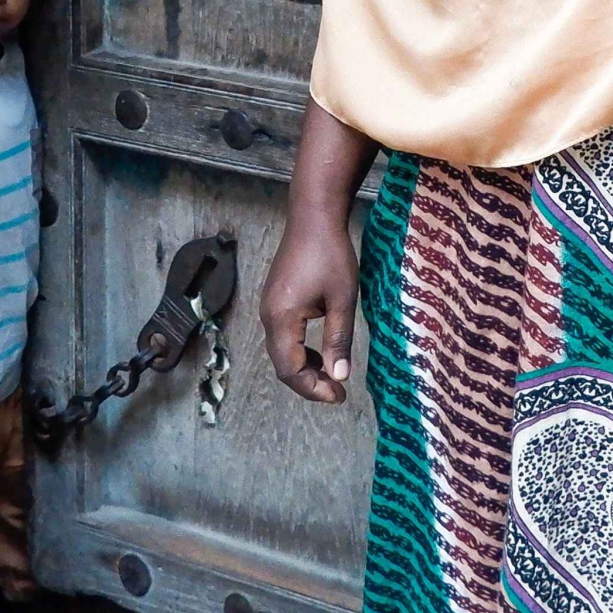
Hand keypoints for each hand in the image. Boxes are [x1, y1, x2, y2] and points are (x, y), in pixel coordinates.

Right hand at [260, 217, 359, 403]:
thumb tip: (339, 377)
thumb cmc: (331, 254)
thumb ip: (339, 340)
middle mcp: (268, 316)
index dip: (313, 389)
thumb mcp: (343, 300)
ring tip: (332, 376)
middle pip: (282, 364)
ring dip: (305, 368)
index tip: (340, 396)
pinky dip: (300, 351)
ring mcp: (269, 307)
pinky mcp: (275, 300)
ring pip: (282, 351)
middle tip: (338, 392)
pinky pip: (283, 336)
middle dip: (308, 383)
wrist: (313, 217)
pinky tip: (321, 351)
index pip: (290, 369)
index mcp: (282, 318)